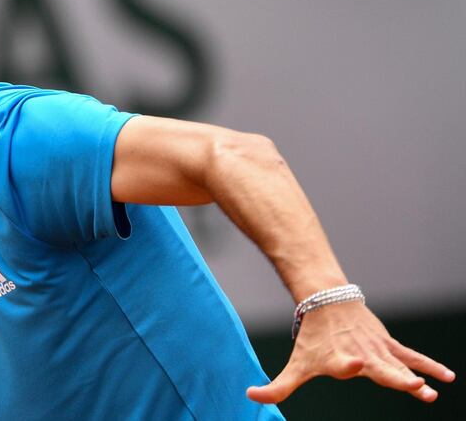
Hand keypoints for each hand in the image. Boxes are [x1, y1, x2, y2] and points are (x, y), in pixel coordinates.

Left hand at [246, 302, 455, 402]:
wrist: (327, 301)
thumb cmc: (312, 338)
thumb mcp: (296, 364)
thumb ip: (278, 387)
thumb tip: (250, 395)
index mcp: (337, 360)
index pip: (341, 364)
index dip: (347, 364)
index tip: (353, 364)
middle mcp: (359, 354)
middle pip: (377, 367)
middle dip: (392, 377)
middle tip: (409, 385)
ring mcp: (376, 349)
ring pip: (397, 363)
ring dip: (413, 376)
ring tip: (426, 391)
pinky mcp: (388, 345)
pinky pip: (411, 357)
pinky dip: (429, 366)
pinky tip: (447, 378)